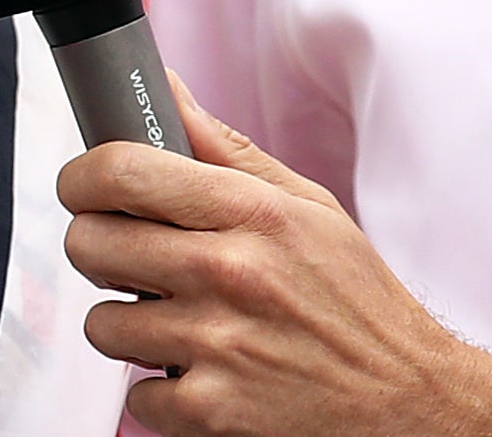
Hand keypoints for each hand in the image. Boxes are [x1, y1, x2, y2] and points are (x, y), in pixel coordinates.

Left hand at [59, 75, 491, 436]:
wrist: (408, 400)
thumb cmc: (355, 299)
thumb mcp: (306, 206)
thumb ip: (223, 149)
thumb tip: (165, 87)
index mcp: (252, 212)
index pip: (121, 171)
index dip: (83, 176)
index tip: (84, 186)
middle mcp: (229, 272)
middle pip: (92, 244)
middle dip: (98, 248)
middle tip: (128, 256)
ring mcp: (217, 345)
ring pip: (102, 324)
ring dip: (127, 325)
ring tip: (175, 319)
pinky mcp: (211, 413)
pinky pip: (136, 394)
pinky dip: (161, 388)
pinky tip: (204, 371)